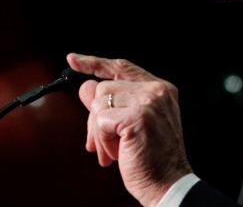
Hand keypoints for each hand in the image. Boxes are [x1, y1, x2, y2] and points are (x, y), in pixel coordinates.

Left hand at [67, 53, 192, 206]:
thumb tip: (85, 88)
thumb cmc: (152, 157)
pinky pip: (101, 120)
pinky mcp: (137, 116)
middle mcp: (155, 90)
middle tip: (99, 141)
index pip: (121, 66)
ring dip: (99, 131)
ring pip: (99, 102)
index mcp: (159, 88)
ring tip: (113, 149)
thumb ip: (114, 103)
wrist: (168, 182)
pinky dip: (103, 140)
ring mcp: (148, 101)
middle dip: (95, 117)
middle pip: (104, 87)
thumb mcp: (133, 123)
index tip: (74, 60)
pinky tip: (116, 152)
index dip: (95, 63)